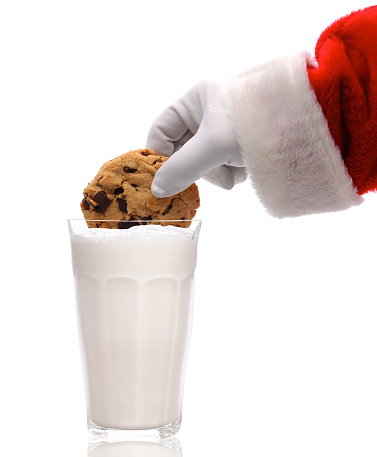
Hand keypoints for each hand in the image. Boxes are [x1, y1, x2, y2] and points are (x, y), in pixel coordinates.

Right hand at [146, 80, 245, 196]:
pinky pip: (221, 168)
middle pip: (181, 152)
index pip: (161, 131)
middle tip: (209, 172)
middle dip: (197, 168)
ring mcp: (222, 132)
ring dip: (217, 173)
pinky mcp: (237, 148)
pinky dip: (232, 173)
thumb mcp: (212, 145)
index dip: (158, 156)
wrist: (303, 131)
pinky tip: (246, 167)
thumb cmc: (254, 125)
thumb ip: (181, 168)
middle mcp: (206, 114)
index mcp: (195, 100)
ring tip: (236, 166)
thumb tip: (156, 189)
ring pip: (202, 165)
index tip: (162, 179)